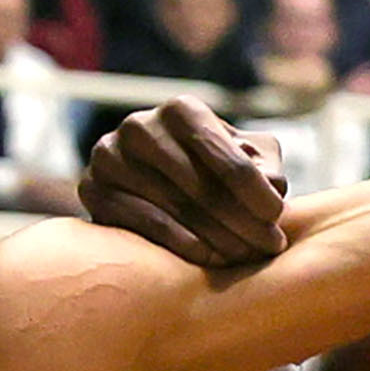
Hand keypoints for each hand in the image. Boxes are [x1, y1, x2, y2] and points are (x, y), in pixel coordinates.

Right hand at [80, 95, 289, 268]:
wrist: (150, 185)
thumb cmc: (212, 170)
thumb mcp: (247, 157)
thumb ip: (266, 166)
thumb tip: (273, 188)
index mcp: (181, 110)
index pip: (224, 153)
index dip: (254, 189)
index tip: (277, 218)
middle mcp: (140, 126)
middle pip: (200, 185)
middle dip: (241, 221)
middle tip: (268, 247)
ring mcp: (110, 157)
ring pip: (174, 207)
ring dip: (217, 238)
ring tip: (244, 258)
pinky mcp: (93, 189)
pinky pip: (142, 223)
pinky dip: (180, 244)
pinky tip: (209, 260)